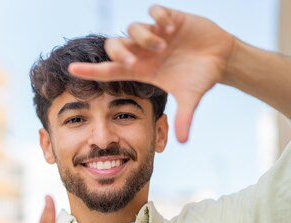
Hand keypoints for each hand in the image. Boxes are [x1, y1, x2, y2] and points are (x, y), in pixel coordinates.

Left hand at [68, 5, 236, 142]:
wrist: (220, 58)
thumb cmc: (199, 78)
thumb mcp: (190, 98)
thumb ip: (184, 117)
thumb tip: (184, 141)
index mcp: (141, 70)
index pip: (109, 70)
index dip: (90, 70)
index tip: (71, 70)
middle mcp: (143, 51)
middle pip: (115, 45)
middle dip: (121, 53)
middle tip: (135, 61)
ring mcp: (155, 34)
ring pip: (133, 29)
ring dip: (144, 37)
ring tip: (163, 45)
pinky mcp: (170, 18)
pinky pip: (154, 11)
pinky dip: (158, 17)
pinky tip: (170, 28)